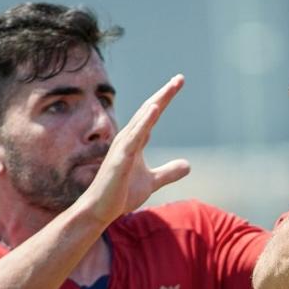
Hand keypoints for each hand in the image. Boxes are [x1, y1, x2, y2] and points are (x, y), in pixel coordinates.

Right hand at [80, 75, 190, 223]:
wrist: (100, 210)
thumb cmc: (120, 193)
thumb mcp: (152, 182)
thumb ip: (168, 172)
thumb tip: (188, 165)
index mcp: (135, 142)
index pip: (152, 115)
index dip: (165, 99)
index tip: (178, 83)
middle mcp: (128, 139)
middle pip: (148, 111)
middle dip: (164, 94)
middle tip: (180, 78)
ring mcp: (123, 148)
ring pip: (141, 120)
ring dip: (156, 103)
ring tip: (170, 88)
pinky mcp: (120, 159)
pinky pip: (133, 138)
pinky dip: (144, 123)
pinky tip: (154, 110)